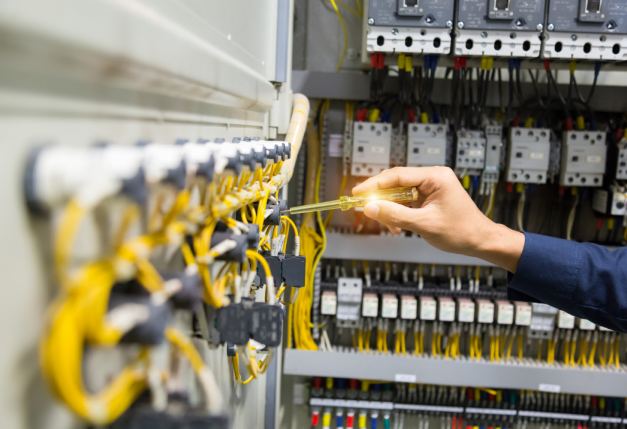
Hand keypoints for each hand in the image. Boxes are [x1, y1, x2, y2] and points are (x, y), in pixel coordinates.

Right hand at [352, 167, 524, 271]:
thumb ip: (395, 214)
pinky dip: (398, 212)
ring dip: (390, 208)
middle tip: (364, 207)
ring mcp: (432, 187)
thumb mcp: (424, 224)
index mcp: (436, 177)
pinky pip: (406, 201)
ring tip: (388, 224)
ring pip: (399, 193)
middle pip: (396, 182)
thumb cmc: (461, 232)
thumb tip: (370, 207)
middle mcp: (433, 177)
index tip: (358, 192)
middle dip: (381, 197)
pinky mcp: (429, 197)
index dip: (375, 184)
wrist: (480, 241)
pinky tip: (396, 225)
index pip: (398, 175)